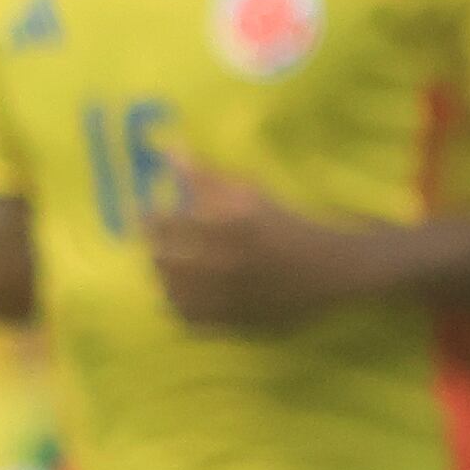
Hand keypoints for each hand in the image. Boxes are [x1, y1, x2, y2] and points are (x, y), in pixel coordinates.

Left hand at [144, 168, 406, 331]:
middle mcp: (223, 265)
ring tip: (164, 267)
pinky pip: (190, 320)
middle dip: (152, 249)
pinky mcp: (233, 321)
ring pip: (171, 293)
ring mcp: (227, 297)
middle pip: (162, 261)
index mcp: (226, 228)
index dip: (145, 218)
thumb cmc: (287, 223)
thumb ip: (204, 174)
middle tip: (153, 240)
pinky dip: (177, 308)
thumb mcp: (248, 192)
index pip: (164, 224)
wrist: (329, 269)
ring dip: (161, 278)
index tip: (140, 212)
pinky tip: (179, 295)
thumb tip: (167, 149)